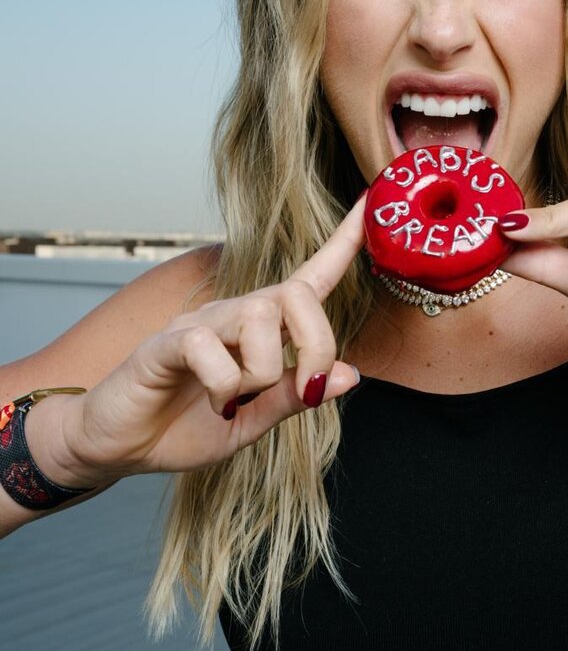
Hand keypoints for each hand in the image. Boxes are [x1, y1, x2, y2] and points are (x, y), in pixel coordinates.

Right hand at [60, 196, 367, 483]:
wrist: (116, 447)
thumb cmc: (182, 427)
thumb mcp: (253, 423)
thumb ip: (294, 397)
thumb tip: (351, 374)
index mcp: (260, 331)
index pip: (310, 277)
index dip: (343, 242)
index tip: (369, 203)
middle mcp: (233, 315)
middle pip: (296, 295)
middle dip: (317, 344)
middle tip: (305, 389)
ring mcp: (198, 324)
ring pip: (259, 318)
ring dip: (262, 371)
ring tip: (235, 401)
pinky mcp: (166, 343)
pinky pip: (210, 347)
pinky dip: (223, 385)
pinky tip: (211, 401)